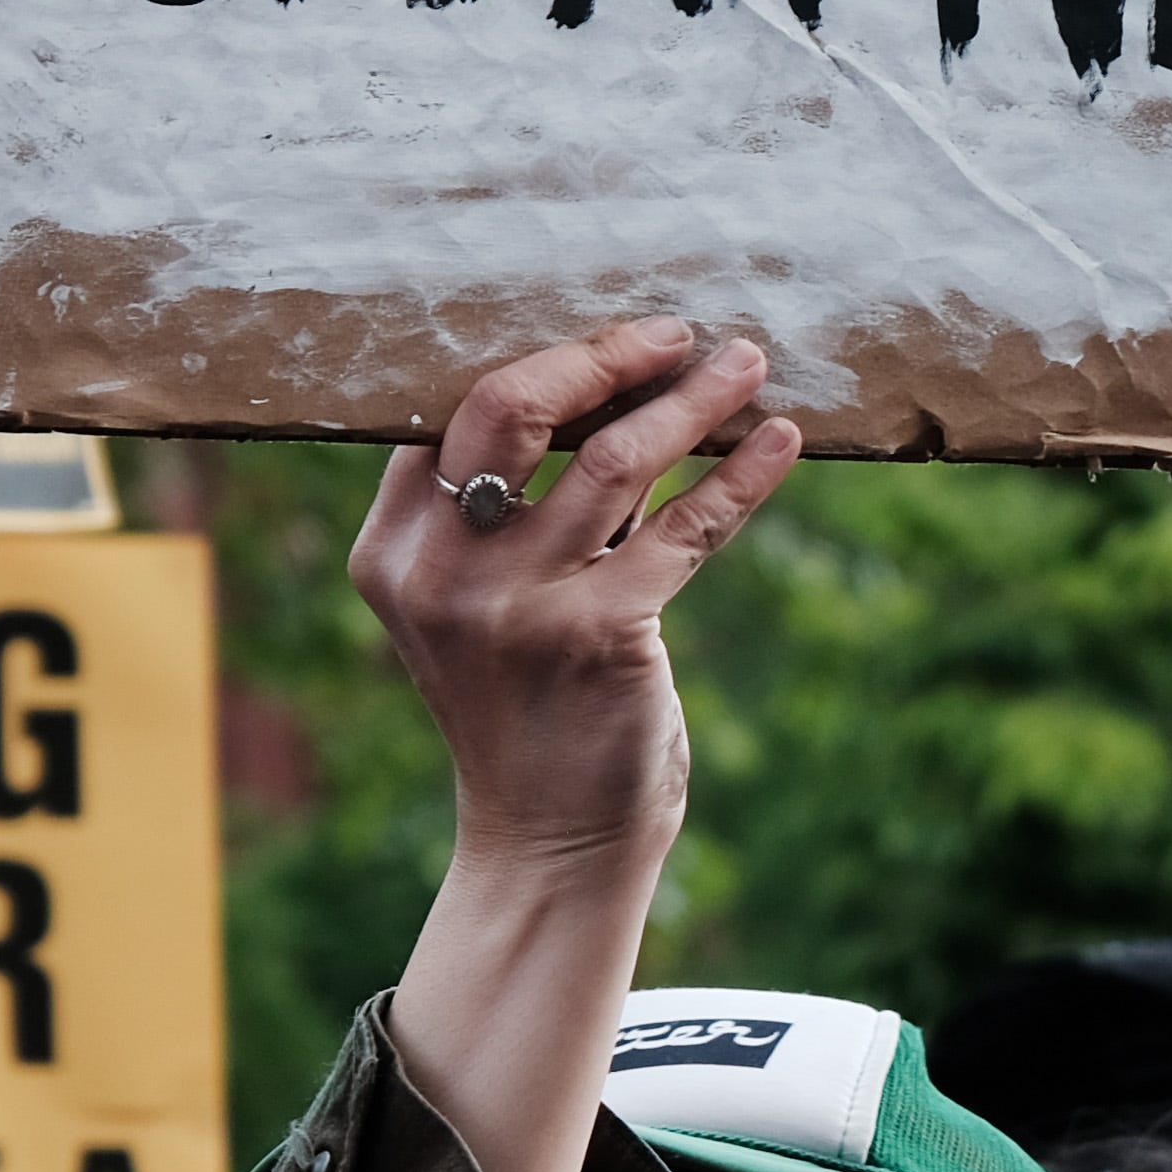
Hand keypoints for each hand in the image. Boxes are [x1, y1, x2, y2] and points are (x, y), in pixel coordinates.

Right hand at [352, 324, 797, 1171]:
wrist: (550, 840)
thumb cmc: (525, 702)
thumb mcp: (474, 603)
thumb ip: (500, 510)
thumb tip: (598, 378)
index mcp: (392, 549)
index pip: (453, 408)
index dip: (541, 357)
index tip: (613, 334)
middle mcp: (441, 571)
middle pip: (512, 403)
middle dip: (604, 353)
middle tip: (673, 331)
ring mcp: (518, 604)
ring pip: (615, 454)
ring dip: (691, 397)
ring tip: (746, 360)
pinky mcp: (603, 634)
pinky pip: (688, 525)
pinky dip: (742, 474)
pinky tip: (780, 439)